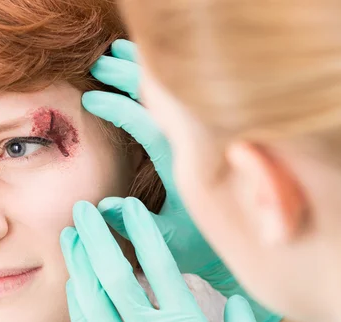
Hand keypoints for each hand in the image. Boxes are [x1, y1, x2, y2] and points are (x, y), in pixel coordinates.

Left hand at [61, 198, 269, 321]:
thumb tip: (234, 300)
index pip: (161, 265)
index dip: (143, 231)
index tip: (130, 205)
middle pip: (115, 274)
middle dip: (96, 237)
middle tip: (81, 210)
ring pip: (93, 298)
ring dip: (78, 263)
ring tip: (68, 236)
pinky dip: (76, 302)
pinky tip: (72, 282)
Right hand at [82, 39, 281, 321]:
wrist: (250, 250)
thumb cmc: (204, 249)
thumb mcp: (166, 241)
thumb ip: (135, 224)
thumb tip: (104, 203)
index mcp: (188, 165)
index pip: (149, 123)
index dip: (117, 107)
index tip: (90, 99)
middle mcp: (201, 143)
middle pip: (163, 96)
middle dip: (129, 75)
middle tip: (98, 63)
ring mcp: (206, 136)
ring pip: (176, 91)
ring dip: (146, 71)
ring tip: (115, 53)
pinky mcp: (208, 137)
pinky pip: (184, 99)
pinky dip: (161, 82)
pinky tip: (142, 72)